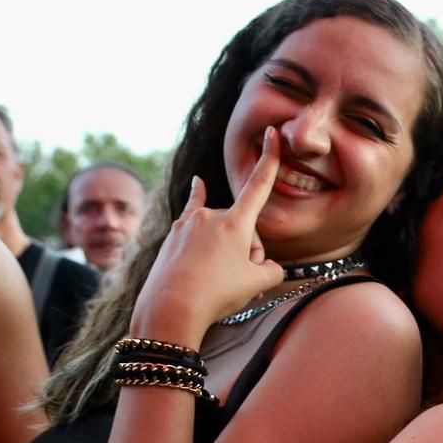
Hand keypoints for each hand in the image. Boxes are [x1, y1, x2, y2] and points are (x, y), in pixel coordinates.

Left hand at [130, 127, 286, 344]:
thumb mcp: (258, 284)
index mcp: (236, 222)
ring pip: (220, 232)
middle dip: (249, 249)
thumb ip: (271, 270)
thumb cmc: (217, 295)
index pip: (259, 185)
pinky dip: (198, 203)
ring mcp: (189, 224)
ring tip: (221, 279)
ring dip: (227, 250)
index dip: (270, 159)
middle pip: (243, 227)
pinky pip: (193, 215)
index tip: (272, 133)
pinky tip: (198, 184)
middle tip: (244, 279)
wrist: (171, 309)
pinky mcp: (173, 236)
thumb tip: (266, 267)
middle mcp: (211, 216)